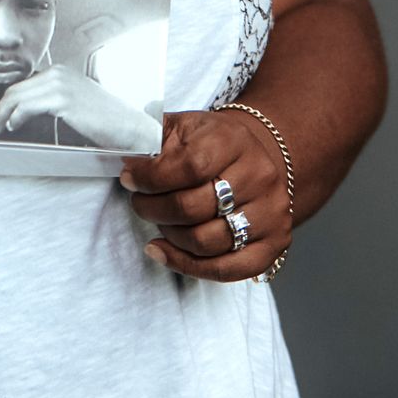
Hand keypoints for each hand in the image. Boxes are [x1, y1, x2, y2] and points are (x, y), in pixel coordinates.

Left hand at [0, 65, 155, 146]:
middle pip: (17, 88)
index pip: (25, 83)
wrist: (129, 128)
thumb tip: (27, 111)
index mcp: (61, 71)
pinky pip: (28, 106)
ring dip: (3, 113)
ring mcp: (60, 84)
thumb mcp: (76, 103)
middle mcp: (59, 73)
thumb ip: (53, 101)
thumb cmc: (105, 121)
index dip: (8, 99)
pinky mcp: (62, 99)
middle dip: (0, 107)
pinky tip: (13, 125)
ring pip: (18, 96)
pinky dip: (15, 116)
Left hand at [119, 109, 289, 281]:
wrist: (255, 157)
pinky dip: (187, 266)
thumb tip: (123, 157)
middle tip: (139, 203)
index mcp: (234, 141)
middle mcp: (259, 177)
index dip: (151, 178)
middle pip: (194, 208)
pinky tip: (163, 251)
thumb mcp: (183, 127)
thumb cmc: (212, 144)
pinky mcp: (274, 244)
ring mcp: (271, 213)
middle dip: (153, 209)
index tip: (129, 179)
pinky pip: (227, 270)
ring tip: (157, 221)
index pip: (189, 166)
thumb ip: (152, 137)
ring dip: (169, 235)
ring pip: (206, 242)